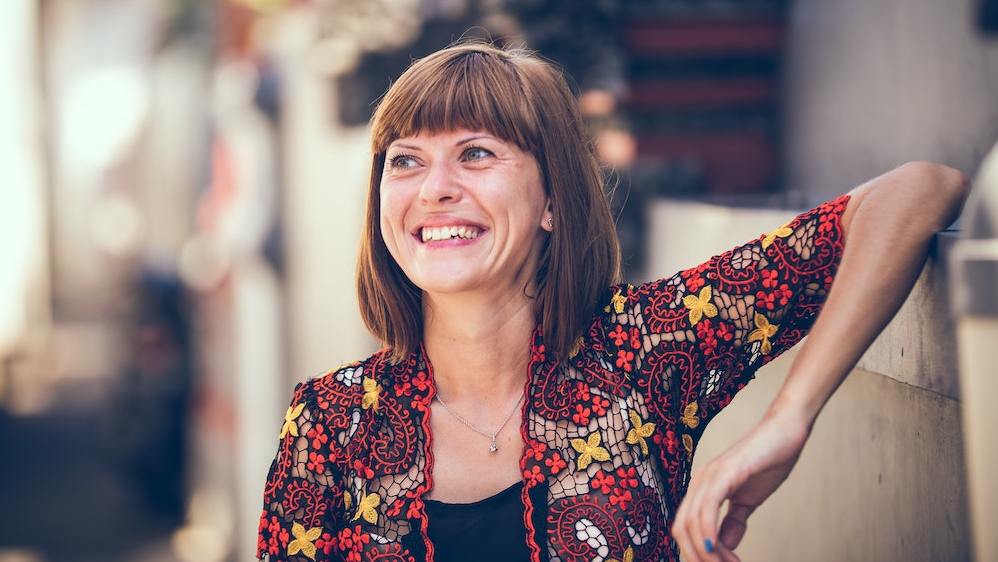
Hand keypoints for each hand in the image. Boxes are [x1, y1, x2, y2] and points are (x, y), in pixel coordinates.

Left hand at [672, 408, 810, 560]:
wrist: (786, 431)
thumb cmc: (768, 461)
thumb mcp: (748, 500)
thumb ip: (734, 522)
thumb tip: (724, 543)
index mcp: (702, 489)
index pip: (685, 528)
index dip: (696, 553)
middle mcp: (699, 482)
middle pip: (681, 529)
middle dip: (699, 557)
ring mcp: (709, 475)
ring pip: (692, 523)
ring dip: (708, 552)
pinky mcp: (725, 471)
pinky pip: (707, 507)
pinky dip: (708, 531)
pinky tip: (716, 546)